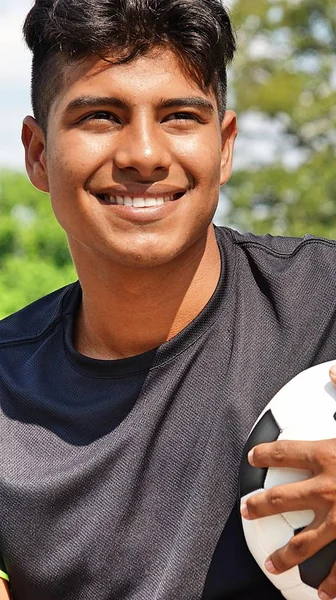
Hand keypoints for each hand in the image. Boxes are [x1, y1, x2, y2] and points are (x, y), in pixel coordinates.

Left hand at [240, 365, 335, 599]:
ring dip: (287, 556)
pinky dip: (334, 585)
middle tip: (245, 510)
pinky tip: (325, 595)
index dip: (266, 454)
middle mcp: (328, 489)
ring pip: (305, 543)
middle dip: (260, 505)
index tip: (252, 458)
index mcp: (328, 456)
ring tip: (272, 565)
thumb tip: (335, 367)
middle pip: (282, 498)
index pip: (286, 452)